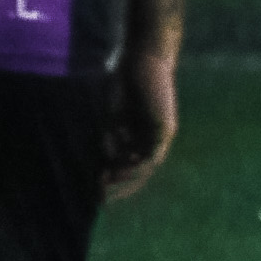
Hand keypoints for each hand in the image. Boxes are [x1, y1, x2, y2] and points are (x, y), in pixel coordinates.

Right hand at [103, 50, 178, 199]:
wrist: (143, 60)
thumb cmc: (126, 83)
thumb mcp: (114, 117)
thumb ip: (111, 140)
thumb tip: (102, 167)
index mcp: (140, 137)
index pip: (129, 167)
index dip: (113, 182)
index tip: (95, 193)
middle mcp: (153, 139)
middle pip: (138, 173)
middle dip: (119, 188)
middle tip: (100, 201)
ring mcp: (161, 136)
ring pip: (145, 168)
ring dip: (125, 181)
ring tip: (105, 190)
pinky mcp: (165, 129)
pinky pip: (151, 156)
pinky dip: (135, 167)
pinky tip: (117, 174)